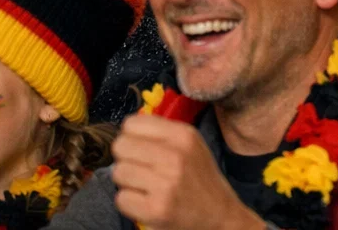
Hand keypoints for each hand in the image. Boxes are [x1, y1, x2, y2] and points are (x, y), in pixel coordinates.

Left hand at [111, 114, 263, 229]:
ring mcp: (165, 184)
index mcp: (184, 135)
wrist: (219, 214)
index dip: (132, 137)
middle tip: (142, 169)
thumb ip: (162, 133)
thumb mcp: (192, 145)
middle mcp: (175, 156)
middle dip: (127, 158)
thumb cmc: (201, 178)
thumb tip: (127, 128)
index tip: (140, 148)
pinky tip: (147, 201)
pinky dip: (130, 202)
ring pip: (118, 172)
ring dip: (128, 182)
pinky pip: (121, 198)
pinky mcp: (156, 209)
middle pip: (120, 146)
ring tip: (147, 186)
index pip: (132, 124)